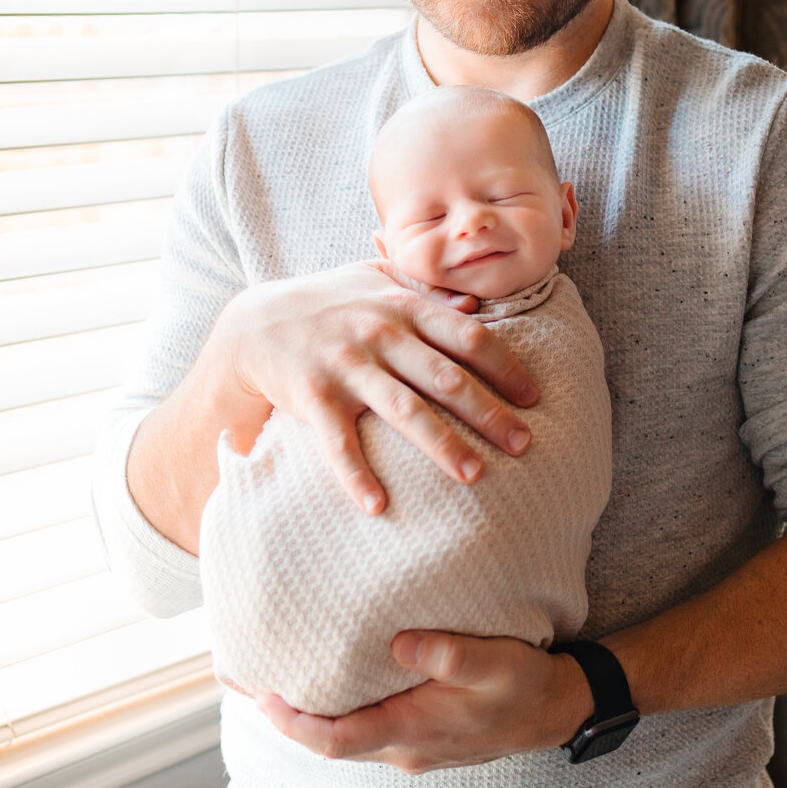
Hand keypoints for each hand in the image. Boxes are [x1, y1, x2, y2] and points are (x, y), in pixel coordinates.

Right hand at [210, 259, 539, 513]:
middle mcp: (379, 334)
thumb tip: (475, 302)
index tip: (533, 397)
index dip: (505, 366)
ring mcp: (346, 366)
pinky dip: (356, 475)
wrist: (253, 323)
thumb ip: (424, 291)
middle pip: (446, 378)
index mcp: (403, 307)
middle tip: (524, 445)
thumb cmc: (328, 303)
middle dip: (488, 412)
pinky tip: (377, 505)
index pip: (467, 337)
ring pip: (403, 410)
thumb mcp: (375, 281)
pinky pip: (338, 443)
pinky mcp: (312, 397)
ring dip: (441, 444)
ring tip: (474, 476)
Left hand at [256, 632, 593, 774]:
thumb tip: (398, 642)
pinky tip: (330, 688)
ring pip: (345, 739)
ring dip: (309, 717)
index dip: (292, 724)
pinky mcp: (419, 738)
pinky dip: (337, 713)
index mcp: (412, 732)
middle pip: (327, 743)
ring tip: (275, 682)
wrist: (558, 713)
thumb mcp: (497, 663)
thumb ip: (449, 653)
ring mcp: (410, 749)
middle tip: (244, 683)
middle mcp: (402, 749)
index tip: (262, 696)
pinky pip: (363, 731)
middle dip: (285, 719)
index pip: (333, 740)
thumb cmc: (527, 686)